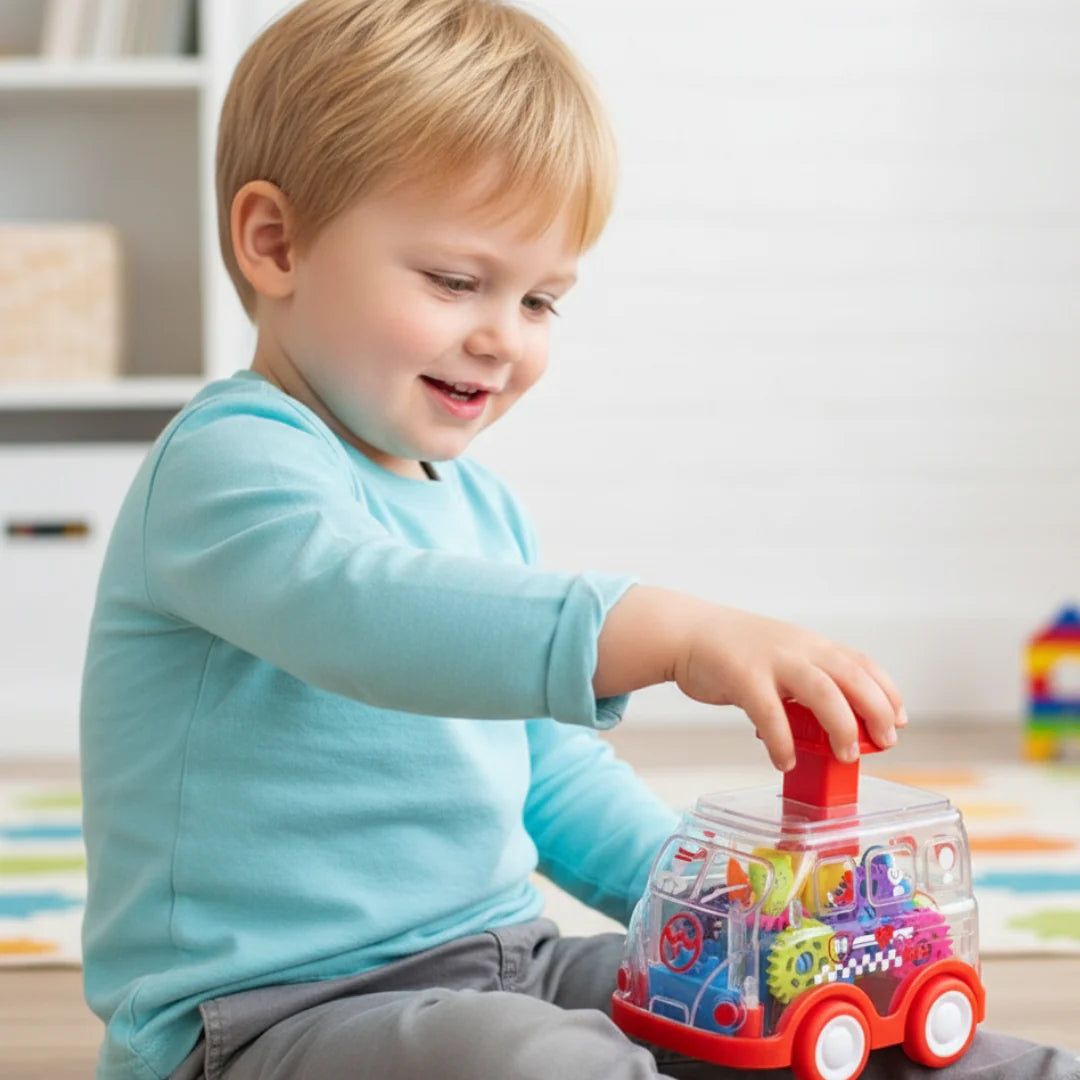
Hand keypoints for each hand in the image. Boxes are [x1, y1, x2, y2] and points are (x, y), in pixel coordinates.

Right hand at [594, 587, 905, 771]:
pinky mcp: (742, 676)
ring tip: (846, 755)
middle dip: (875, 711)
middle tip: (884, 742)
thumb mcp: (780, 658)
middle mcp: (797, 648)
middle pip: (851, 676)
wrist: (686, 633)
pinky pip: (770, 714)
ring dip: (841, 726)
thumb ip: (805, 685)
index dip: (887, 691)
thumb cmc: (734, 652)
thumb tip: (832, 728)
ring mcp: (771, 660)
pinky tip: (784, 762)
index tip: (899, 719)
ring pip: (821, 691)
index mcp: (810, 644)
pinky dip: (782, 742)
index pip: (861, 663)